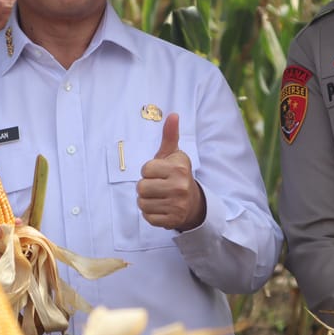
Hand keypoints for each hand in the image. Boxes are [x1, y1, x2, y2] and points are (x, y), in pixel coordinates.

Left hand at [137, 114, 204, 230]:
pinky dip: (151, 214)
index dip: (148, 171)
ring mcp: (177, 205)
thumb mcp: (173, 154)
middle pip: (141, 187)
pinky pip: (148, 217)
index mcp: (178, 168)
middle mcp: (180, 186)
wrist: (192, 201)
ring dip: (146, 201)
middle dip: (145, 187)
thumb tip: (173, 115)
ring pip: (142, 203)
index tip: (159, 172)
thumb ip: (170, 135)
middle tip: (157, 186)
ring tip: (159, 197)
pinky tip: (161, 208)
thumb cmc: (177, 175)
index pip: (145, 169)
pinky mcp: (173, 220)